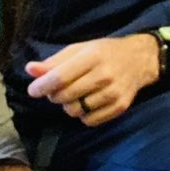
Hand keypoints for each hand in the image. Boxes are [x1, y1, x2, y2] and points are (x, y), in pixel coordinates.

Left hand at [26, 34, 160, 126]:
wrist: (139, 59)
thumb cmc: (104, 52)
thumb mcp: (79, 49)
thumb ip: (54, 62)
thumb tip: (30, 70)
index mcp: (92, 56)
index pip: (60, 77)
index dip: (42, 86)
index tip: (33, 90)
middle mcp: (104, 75)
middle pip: (65, 96)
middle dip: (54, 96)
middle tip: (57, 90)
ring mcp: (113, 93)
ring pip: (76, 111)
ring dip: (69, 105)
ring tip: (75, 95)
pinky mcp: (120, 107)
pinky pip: (89, 121)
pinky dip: (83, 115)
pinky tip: (87, 103)